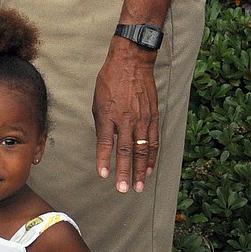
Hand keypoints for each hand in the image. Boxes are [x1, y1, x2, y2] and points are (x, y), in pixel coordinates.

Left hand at [92, 40, 159, 192]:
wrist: (132, 62)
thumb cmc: (110, 81)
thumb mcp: (97, 101)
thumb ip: (101, 124)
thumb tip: (104, 143)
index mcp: (108, 115)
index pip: (106, 143)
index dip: (104, 160)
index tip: (104, 175)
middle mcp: (126, 119)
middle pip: (126, 151)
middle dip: (124, 172)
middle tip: (123, 189)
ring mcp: (142, 118)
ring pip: (142, 150)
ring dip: (139, 170)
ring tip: (138, 186)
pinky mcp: (153, 116)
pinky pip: (153, 141)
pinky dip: (151, 156)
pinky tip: (148, 168)